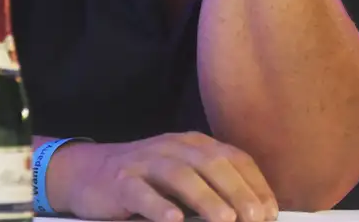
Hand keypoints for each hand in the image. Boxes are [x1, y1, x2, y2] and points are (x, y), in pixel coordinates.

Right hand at [49, 132, 277, 221]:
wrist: (87, 172)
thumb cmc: (145, 179)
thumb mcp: (182, 174)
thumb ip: (212, 186)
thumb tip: (252, 213)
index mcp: (194, 144)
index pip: (233, 157)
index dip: (255, 184)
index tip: (271, 211)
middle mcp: (172, 147)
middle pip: (211, 164)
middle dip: (237, 192)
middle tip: (255, 218)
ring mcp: (144, 162)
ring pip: (179, 176)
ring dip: (205, 198)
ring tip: (225, 220)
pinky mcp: (120, 181)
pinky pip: (141, 193)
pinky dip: (159, 206)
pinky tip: (173, 221)